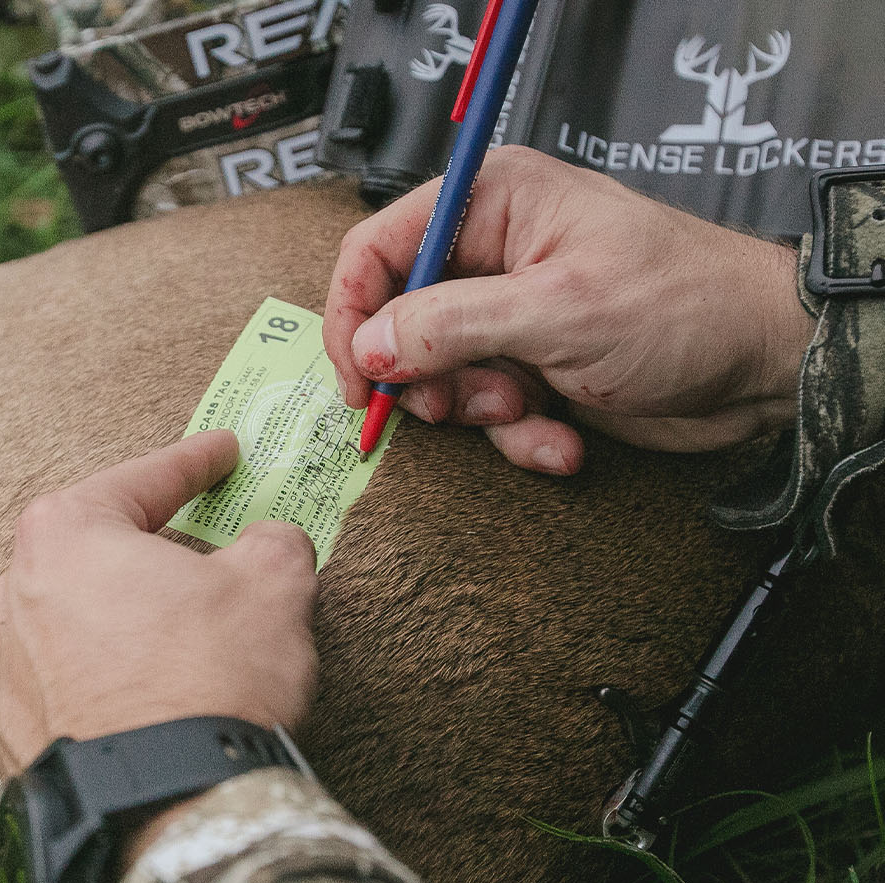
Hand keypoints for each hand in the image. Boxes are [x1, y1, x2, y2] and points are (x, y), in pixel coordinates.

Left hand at [0, 431, 319, 776]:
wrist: (165, 810)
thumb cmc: (210, 683)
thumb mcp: (272, 588)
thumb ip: (271, 543)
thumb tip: (269, 542)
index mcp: (63, 535)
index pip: (141, 482)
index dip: (193, 463)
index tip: (221, 454)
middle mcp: (9, 592)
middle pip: (91, 550)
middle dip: (144, 549)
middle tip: (199, 554)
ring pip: (64, 619)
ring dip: (111, 618)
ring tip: (168, 637)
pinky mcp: (1, 733)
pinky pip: (53, 683)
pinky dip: (89, 678)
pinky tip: (131, 694)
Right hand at [323, 146, 815, 473]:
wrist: (764, 366)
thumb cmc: (684, 306)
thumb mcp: (556, 312)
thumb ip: (449, 326)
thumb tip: (370, 347)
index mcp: (491, 204)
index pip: (377, 249)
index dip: (354, 315)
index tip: (359, 377)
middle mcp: (492, 254)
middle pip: (398, 323)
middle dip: (430, 379)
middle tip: (468, 402)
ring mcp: (510, 315)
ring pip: (440, 378)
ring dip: (482, 413)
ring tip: (532, 411)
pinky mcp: (532, 367)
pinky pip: (486, 412)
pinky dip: (519, 436)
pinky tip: (564, 441)